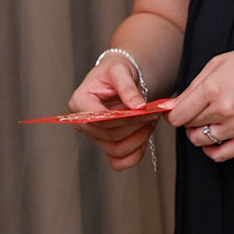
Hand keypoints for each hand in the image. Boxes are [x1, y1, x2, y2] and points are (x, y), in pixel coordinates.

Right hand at [68, 54, 155, 171]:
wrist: (117, 79)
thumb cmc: (114, 73)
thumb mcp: (120, 71)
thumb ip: (127, 88)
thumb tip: (138, 106)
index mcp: (80, 102)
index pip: (101, 119)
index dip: (126, 118)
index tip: (145, 111)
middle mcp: (83, 122)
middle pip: (111, 136)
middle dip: (136, 127)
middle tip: (153, 114)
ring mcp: (93, 137)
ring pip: (116, 151)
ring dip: (139, 139)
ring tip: (150, 122)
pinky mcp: (104, 146)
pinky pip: (119, 162)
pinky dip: (135, 154)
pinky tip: (144, 138)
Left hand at [166, 45, 233, 162]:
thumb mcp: (220, 63)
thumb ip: (193, 85)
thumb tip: (170, 106)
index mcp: (214, 88)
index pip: (178, 115)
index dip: (173, 113)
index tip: (176, 110)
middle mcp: (224, 110)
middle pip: (188, 126)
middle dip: (188, 119)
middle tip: (199, 109)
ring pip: (200, 141)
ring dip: (199, 133)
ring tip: (210, 119)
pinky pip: (219, 155)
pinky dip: (211, 149)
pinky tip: (216, 136)